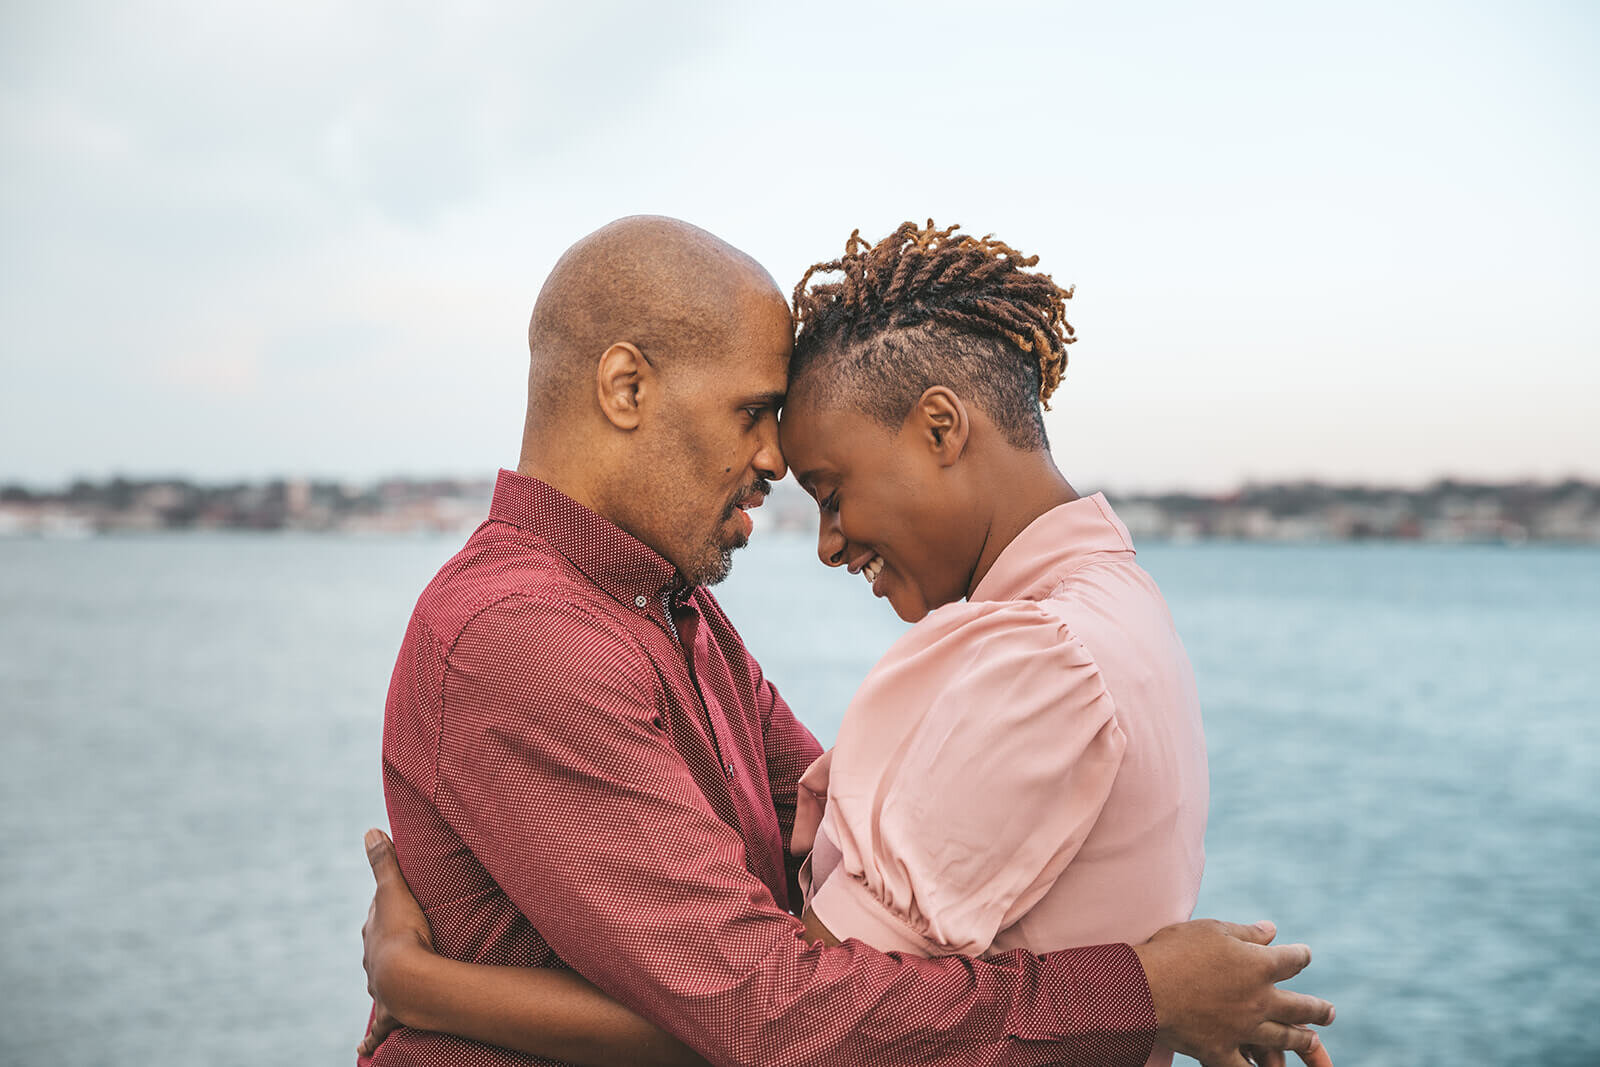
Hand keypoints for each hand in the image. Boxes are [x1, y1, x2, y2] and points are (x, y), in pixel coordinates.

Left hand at [357, 828, 435, 1056]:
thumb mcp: (394, 890)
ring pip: (378, 985)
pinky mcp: (391, 1014)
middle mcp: (372, 961)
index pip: (376, 917)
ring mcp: (381, 987)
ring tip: (389, 985)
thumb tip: (369, 829)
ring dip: (383, 984)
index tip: (394, 904)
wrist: (407, 977)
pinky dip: (370, 1040)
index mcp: (373, 933)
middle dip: (384, 946)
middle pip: (376, 950)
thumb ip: (384, 862)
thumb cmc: (403, 931)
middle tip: (399, 940)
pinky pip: (379, 1031)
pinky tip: (363, 1050)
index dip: (385, 910)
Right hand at [1133, 918, 1333, 1066]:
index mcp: (1260, 966)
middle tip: (1330, 1013)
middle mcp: (1260, 1000)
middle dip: (1317, 1009)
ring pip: (1282, 1038)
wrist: (1145, 988)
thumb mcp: (1212, 930)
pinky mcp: (1221, 1050)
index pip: (1292, 960)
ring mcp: (1244, 1029)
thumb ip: (1246, 933)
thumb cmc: (1176, 950)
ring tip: (1312, 1041)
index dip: (1302, 956)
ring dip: (1300, 1039)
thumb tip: (1272, 930)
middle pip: (1299, 1006)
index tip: (1305, 956)